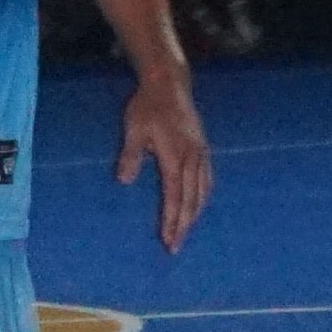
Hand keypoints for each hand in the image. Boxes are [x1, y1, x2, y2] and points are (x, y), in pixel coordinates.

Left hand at [116, 66, 213, 250]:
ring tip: (186, 231)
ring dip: (195, 214)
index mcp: (175, 157)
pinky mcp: (203, 149)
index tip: (168, 240)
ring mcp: (201, 154)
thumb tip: (124, 181)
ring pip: (202, 192)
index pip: (175, 196)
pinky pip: (207, 179)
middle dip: (184, 225)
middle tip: (175, 247)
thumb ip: (131, 155)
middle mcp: (192, 159)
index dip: (172, 220)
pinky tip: (199, 204)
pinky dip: (203, 197)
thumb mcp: (133, 129)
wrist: (169, 84)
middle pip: (191, 200)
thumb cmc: (147, 106)